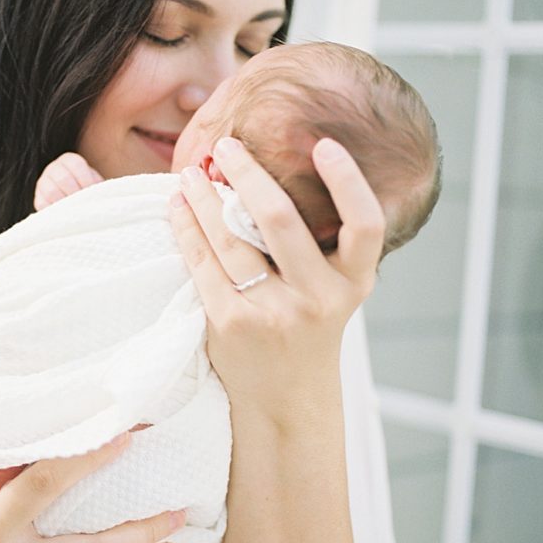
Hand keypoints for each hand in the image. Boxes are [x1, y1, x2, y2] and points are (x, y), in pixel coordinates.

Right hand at [34, 152, 103, 210]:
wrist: (75, 202)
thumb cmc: (89, 191)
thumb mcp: (95, 183)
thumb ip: (97, 186)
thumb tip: (98, 195)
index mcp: (69, 160)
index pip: (76, 165)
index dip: (86, 180)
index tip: (92, 192)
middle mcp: (54, 168)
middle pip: (63, 178)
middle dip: (76, 194)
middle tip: (84, 205)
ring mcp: (43, 183)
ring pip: (52, 192)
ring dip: (66, 203)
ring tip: (76, 211)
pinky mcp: (38, 199)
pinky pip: (43, 205)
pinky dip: (55, 212)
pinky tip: (66, 215)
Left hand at [168, 136, 384, 412]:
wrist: (286, 398)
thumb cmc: (306, 330)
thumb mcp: (331, 290)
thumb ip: (318, 244)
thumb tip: (265, 172)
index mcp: (353, 283)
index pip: (365, 226)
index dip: (348, 181)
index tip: (325, 144)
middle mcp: (319, 298)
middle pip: (280, 220)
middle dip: (248, 174)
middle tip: (227, 146)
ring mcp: (274, 313)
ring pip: (231, 237)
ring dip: (205, 197)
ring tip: (188, 173)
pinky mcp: (232, 324)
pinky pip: (203, 263)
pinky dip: (187, 228)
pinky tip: (178, 208)